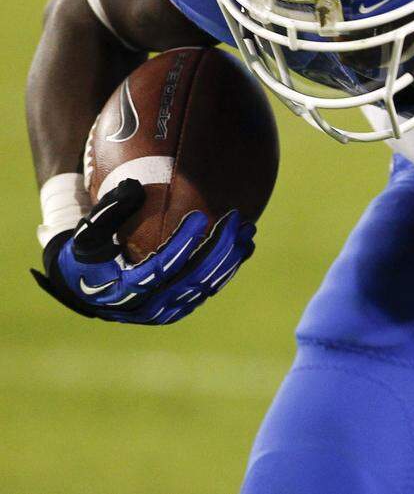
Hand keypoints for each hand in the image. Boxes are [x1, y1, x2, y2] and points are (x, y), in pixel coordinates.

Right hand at [31, 179, 255, 324]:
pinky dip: (228, 269)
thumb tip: (134, 185)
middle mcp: (148, 306)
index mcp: (124, 289)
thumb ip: (108, 211)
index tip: (200, 216)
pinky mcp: (178, 308)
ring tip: (247, 229)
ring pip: (206, 285)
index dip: (182, 243)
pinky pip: (208, 288)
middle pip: (193, 278)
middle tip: (236, 219)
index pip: (161, 267)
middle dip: (219, 248)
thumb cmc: (85, 253)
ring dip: (230, 258)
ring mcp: (166, 311)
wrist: (85, 287)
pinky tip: (244, 246)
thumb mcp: (86, 233)